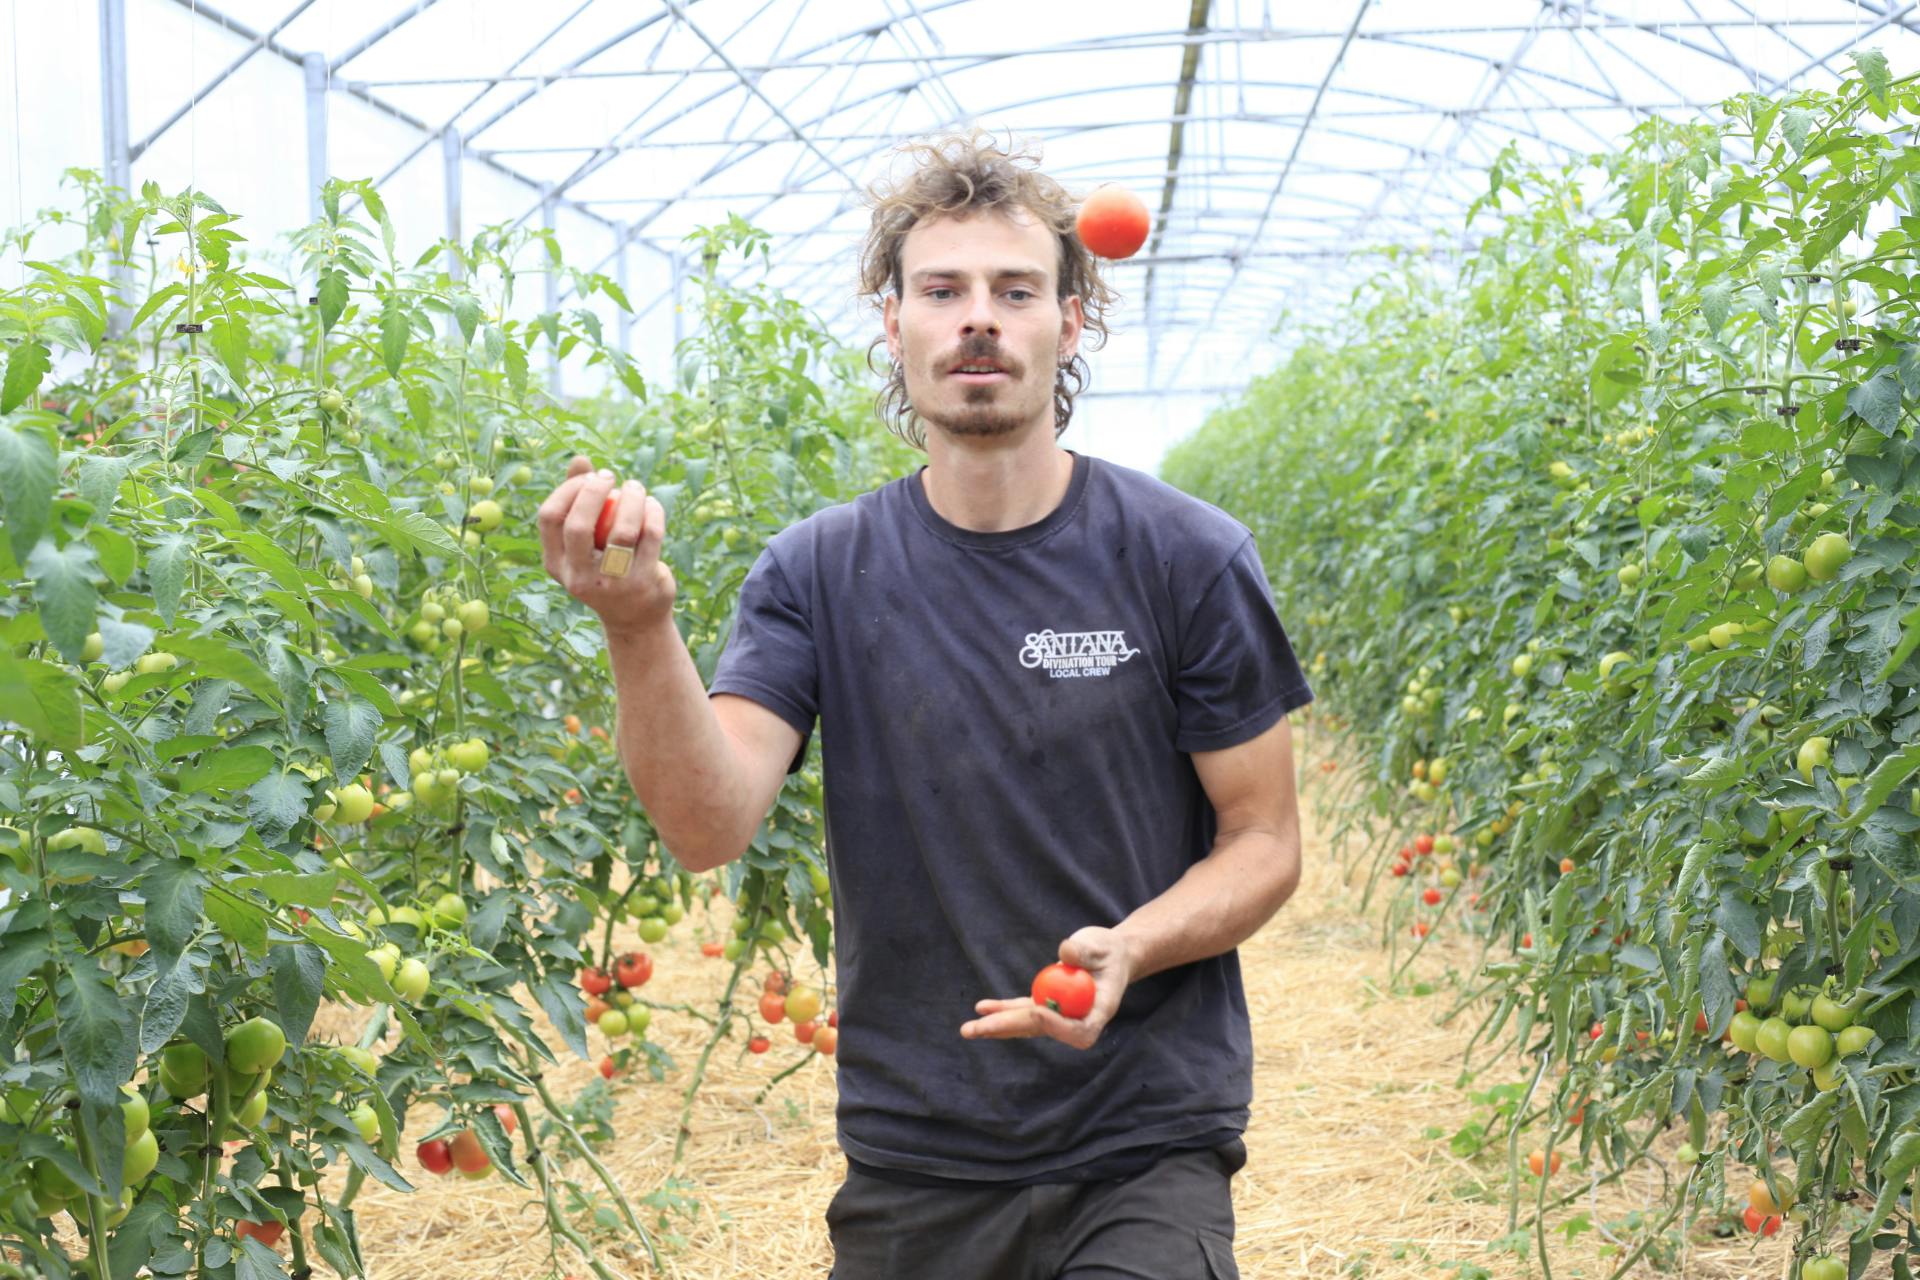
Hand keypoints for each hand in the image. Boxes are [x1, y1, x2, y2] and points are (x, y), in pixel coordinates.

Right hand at [537, 456, 674, 630]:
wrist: (635, 616)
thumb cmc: (604, 565)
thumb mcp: (585, 540)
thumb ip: (578, 498)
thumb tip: (580, 459)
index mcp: (557, 564)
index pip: (550, 518)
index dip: (567, 489)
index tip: (588, 476)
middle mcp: (579, 577)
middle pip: (578, 525)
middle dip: (594, 490)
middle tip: (609, 476)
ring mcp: (612, 583)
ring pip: (621, 530)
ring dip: (631, 498)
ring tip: (635, 487)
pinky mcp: (644, 582)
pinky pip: (650, 536)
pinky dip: (653, 512)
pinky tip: (651, 504)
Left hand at [959, 927, 1132, 1050]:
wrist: (1112, 956)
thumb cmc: (1110, 950)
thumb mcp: (1102, 945)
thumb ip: (1085, 950)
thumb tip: (1065, 952)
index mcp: (1099, 1010)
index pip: (1078, 1030)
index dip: (1057, 1026)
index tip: (1038, 1011)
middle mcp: (1077, 1019)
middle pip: (1041, 1029)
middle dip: (1010, 1027)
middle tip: (981, 1028)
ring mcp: (1060, 1014)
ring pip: (1026, 1024)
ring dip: (997, 1025)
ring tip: (969, 1029)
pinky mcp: (1047, 1005)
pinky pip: (1022, 1010)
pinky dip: (1002, 1009)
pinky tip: (981, 1009)